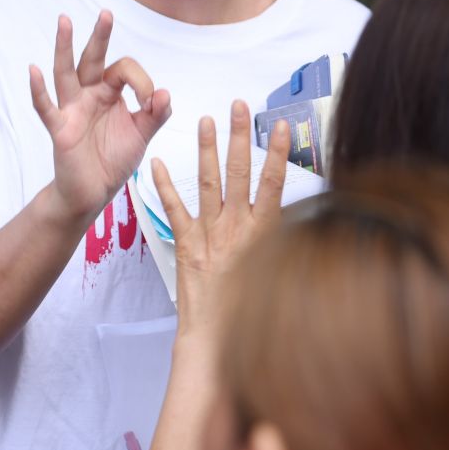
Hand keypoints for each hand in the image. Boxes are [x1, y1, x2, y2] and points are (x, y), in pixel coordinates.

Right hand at [30, 11, 172, 226]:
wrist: (93, 192)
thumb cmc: (114, 159)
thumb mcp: (142, 135)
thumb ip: (156, 114)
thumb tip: (164, 92)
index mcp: (109, 93)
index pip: (123, 70)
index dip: (141, 81)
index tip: (151, 103)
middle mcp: (89, 94)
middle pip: (93, 59)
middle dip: (99, 36)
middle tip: (106, 13)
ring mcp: (72, 109)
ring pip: (66, 73)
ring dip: (64, 47)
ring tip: (64, 21)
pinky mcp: (60, 128)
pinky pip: (46, 107)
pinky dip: (38, 90)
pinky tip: (33, 71)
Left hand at [149, 102, 289, 333]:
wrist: (217, 343)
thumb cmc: (251, 316)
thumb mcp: (278, 275)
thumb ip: (283, 243)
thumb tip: (293, 218)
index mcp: (264, 235)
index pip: (274, 184)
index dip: (278, 153)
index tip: (280, 125)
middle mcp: (238, 229)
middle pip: (241, 174)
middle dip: (240, 136)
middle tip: (238, 105)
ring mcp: (210, 235)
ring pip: (209, 183)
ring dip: (207, 149)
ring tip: (205, 119)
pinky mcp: (186, 246)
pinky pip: (172, 210)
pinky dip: (163, 186)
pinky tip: (155, 163)